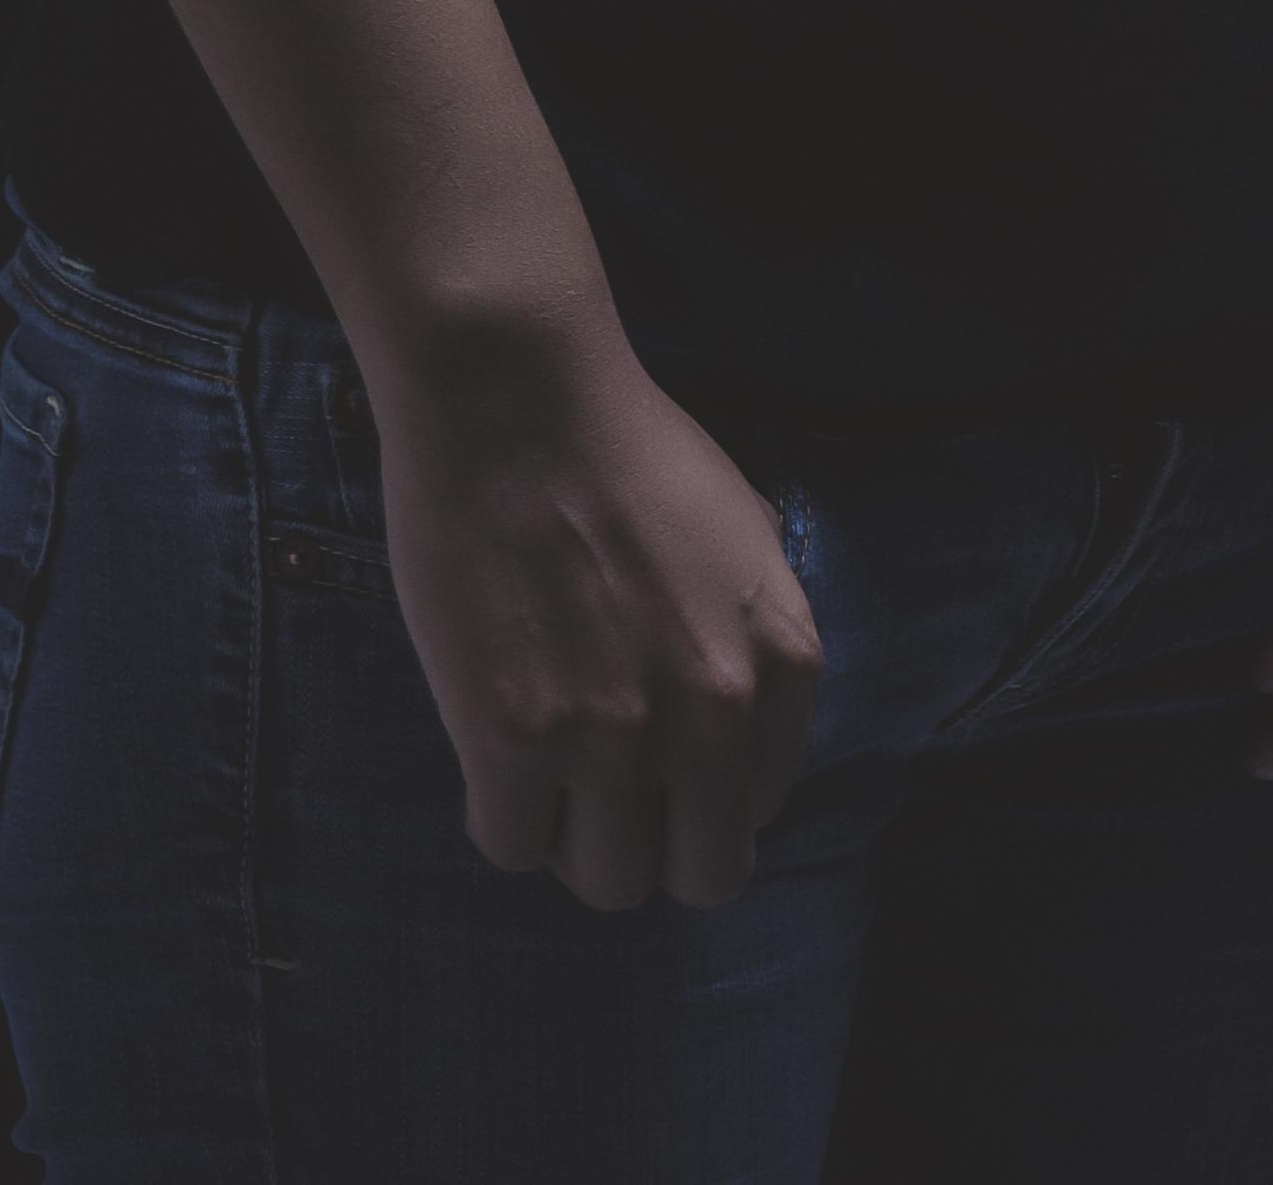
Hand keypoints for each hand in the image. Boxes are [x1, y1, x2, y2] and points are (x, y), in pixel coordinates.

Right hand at [370, 331, 827, 911]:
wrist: (515, 392)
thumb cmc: (620, 442)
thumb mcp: (738, 532)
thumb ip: (750, 634)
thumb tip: (734, 727)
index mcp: (782, 659)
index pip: (759, 810)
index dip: (699, 793)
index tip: (657, 760)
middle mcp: (714, 713)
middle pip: (700, 877)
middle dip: (652, 844)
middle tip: (602, 789)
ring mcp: (614, 736)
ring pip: (606, 881)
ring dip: (573, 837)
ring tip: (542, 765)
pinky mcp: (514, 742)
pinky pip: (513, 847)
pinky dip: (501, 813)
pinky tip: (490, 747)